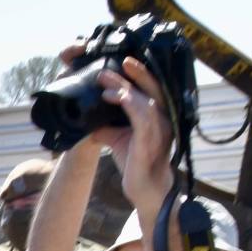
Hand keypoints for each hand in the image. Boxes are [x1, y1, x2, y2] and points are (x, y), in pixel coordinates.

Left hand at [93, 55, 175, 210]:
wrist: (144, 187)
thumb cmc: (134, 161)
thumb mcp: (119, 138)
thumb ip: (108, 126)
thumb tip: (88, 119)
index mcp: (158, 114)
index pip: (151, 88)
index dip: (139, 74)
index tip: (121, 63)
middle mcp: (163, 117)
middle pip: (151, 88)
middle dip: (133, 74)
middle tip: (112, 65)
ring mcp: (159, 127)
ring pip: (144, 99)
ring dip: (124, 88)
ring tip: (104, 81)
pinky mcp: (151, 138)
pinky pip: (142, 115)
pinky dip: (128, 103)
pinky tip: (114, 97)